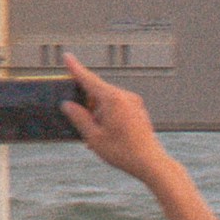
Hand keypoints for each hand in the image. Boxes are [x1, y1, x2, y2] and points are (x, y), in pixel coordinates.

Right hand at [63, 68, 165, 187]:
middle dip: (86, 104)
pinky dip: (108, 115)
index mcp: (112, 99)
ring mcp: (134, 103)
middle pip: (97, 92)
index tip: (67, 56)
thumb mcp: (93, 136)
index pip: (89, 79)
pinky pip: (118, 107)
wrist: (152, 163)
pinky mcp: (138, 111)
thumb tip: (68, 105)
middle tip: (77, 119)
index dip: (75, 68)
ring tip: (95, 135)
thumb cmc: (123, 151)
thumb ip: (79, 118)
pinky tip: (106, 134)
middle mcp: (125, 97)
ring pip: (107, 101)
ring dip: (97, 113)